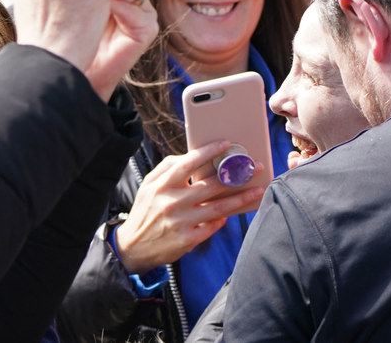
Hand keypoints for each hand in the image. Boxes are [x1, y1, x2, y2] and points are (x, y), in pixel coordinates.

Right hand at [114, 140, 266, 274]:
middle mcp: (171, 202)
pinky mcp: (187, 239)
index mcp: (161, 186)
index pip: (187, 164)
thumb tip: (190, 157)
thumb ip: (166, 168)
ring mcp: (181, 222)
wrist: (132, 247)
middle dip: (236, 175)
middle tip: (255, 167)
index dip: (208, 152)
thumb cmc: (145, 211)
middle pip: (210, 185)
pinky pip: (212, 226)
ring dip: (241, 198)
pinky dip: (224, 219)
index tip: (226, 144)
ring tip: (258, 191)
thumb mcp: (147, 186)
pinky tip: (234, 212)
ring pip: (218, 207)